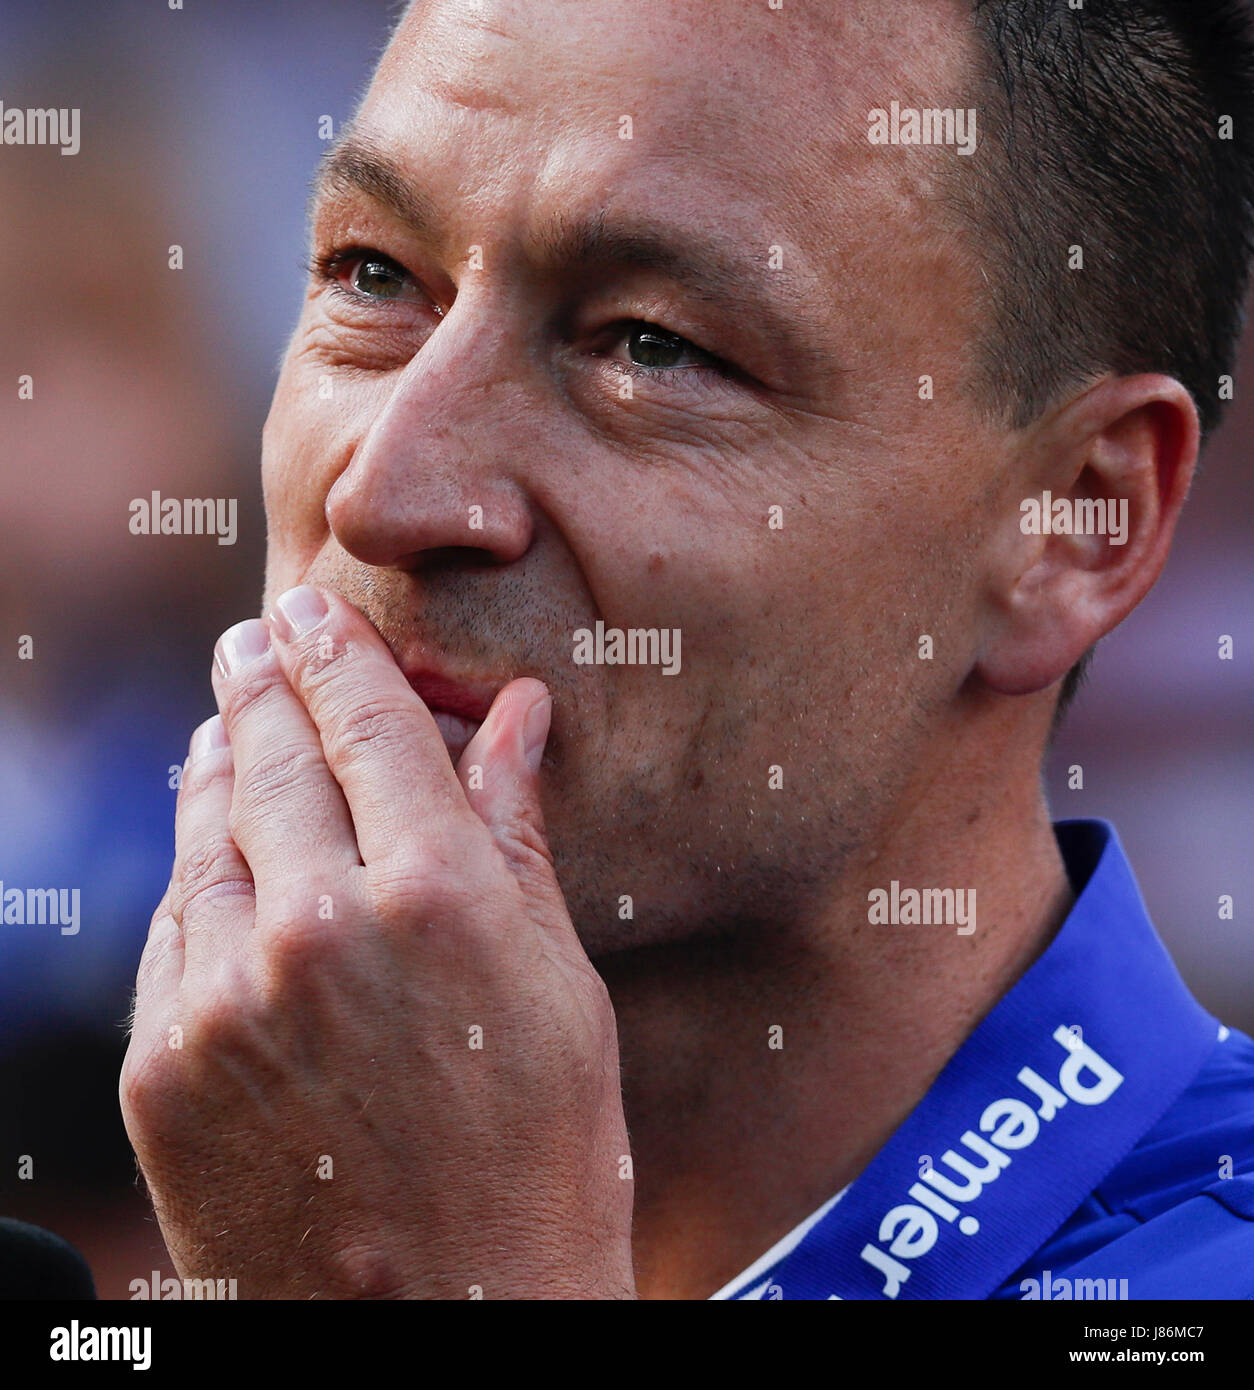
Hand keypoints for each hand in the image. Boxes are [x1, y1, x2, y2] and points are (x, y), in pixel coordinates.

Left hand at [120, 586, 635, 1298]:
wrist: (448, 1328)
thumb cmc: (542, 1160)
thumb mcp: (560, 989)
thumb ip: (518, 836)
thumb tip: (512, 718)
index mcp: (441, 897)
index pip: (370, 723)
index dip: (337, 653)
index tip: (313, 609)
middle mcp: (321, 928)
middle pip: (272, 755)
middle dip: (263, 681)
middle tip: (257, 636)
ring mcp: (226, 996)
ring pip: (206, 829)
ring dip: (216, 761)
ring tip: (228, 720)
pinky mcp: (164, 1064)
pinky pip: (172, 926)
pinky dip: (194, 865)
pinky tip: (214, 842)